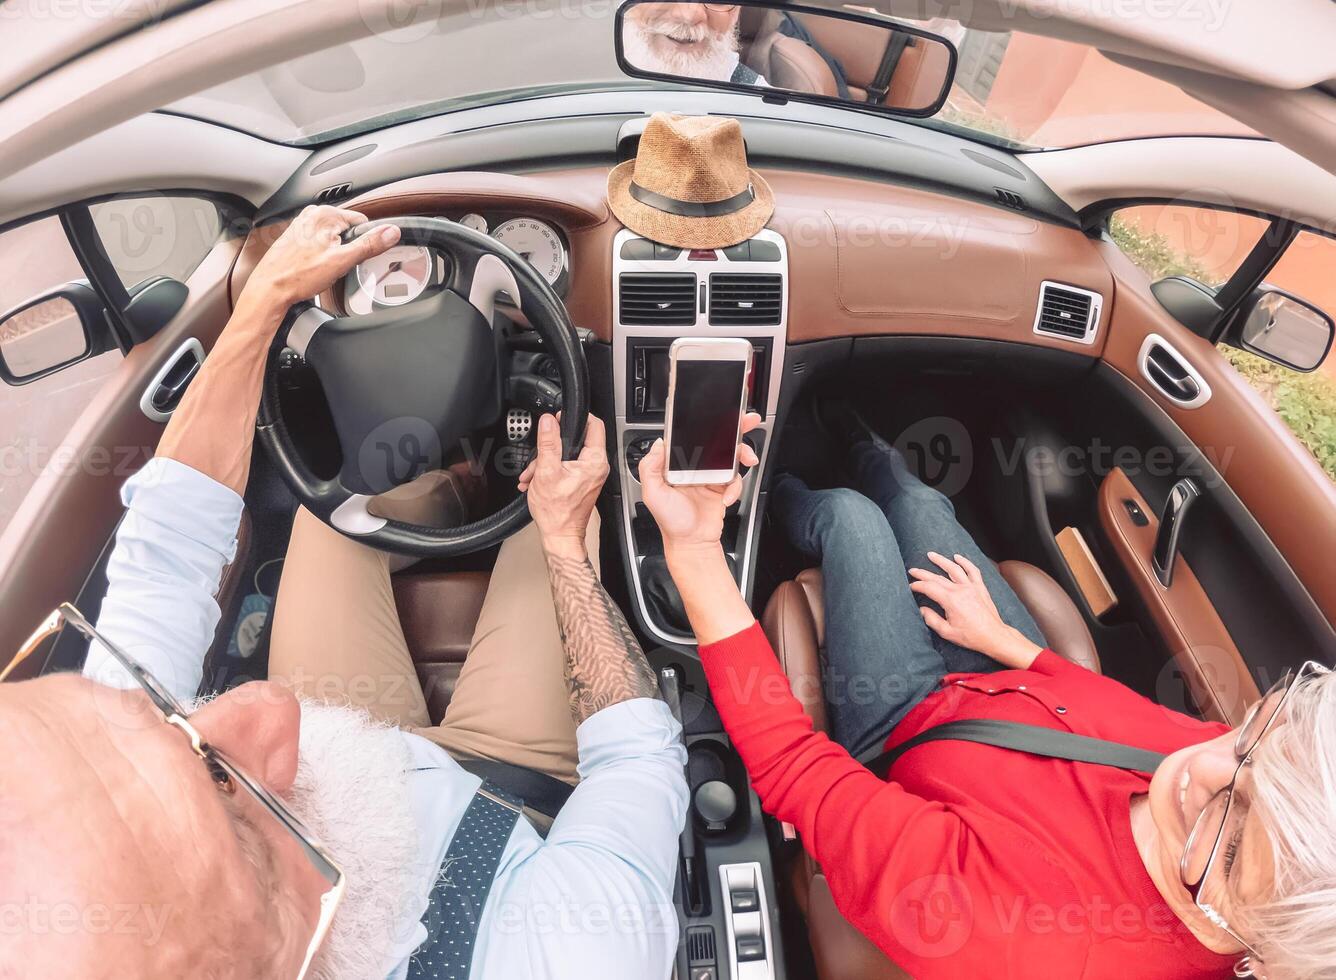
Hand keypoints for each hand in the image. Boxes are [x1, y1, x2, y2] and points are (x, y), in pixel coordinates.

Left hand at [244, 205, 400, 313]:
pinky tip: (313, 267)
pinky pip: (319, 243)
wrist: (270, 289)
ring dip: (334, 252)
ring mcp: (302, 224)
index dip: (363, 242)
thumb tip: (391, 232)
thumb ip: (370, 244)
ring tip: (322, 267)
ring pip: (333, 238)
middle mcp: (312, 214)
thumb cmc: (298, 276)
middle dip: (347, 248)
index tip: (354, 257)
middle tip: (336, 265)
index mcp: (325, 214)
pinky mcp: (295, 236)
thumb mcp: (342, 261)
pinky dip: (321, 254)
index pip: (362, 222)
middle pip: (347, 230)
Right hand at [518, 413, 609, 555]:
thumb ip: (548, 442)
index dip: (576, 417)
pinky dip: (550, 470)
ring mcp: (590, 475)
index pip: (595, 424)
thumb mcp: (547, 471)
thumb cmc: (557, 512)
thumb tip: (548, 421)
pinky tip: (537, 480)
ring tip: (533, 474)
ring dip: (546, 461)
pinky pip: (567, 467)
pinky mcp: (583, 482)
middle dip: (552, 446)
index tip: (560, 417)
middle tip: (539, 456)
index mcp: (595, 461)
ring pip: (568, 454)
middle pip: (577, 439)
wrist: (559, 535)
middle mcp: (597, 467)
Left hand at [638, 412, 761, 554]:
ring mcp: (711, 476)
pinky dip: (736, 487)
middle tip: (747, 422)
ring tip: (748, 458)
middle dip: (734, 429)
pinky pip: (736, 479)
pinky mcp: (724, 487)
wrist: (691, 544)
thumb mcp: (652, 494)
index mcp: (677, 464)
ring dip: (743, 453)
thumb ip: (650, 468)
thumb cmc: (671, 522)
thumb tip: (659, 444)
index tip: (717, 416)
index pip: (691, 437)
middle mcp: (695, 467)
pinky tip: (727, 497)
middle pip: (717, 441)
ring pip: (731, 455)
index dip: (705, 424)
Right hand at [908, 553, 1042, 668]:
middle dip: (923, 573)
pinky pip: (972, 570)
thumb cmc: (971, 636)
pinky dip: (965, 562)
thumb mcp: (947, 632)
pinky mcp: (980, 588)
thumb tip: (922, 609)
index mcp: (951, 600)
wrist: (994, 636)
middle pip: (937, 577)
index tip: (910, 586)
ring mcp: (971, 587)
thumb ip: (931, 619)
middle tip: (912, 570)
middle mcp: (960, 590)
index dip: (917, 585)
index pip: (929, 588)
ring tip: (931, 555)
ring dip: (941, 560)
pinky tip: (957, 557)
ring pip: (954, 569)